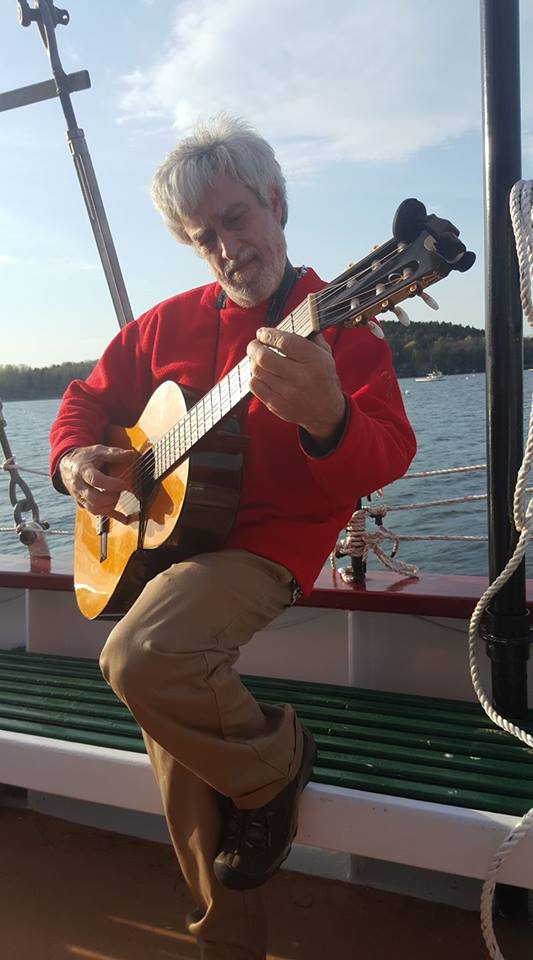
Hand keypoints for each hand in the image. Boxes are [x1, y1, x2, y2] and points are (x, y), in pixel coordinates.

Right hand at [59, 444, 136, 517]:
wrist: (67, 466)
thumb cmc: (85, 458)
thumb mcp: (98, 451)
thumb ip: (114, 453)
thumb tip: (131, 454)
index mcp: (83, 471)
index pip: (95, 480)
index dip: (111, 484)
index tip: (123, 483)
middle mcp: (79, 486)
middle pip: (94, 499)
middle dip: (111, 497)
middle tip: (119, 489)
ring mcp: (80, 497)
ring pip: (94, 509)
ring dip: (110, 505)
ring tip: (117, 495)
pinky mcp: (84, 504)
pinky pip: (97, 514)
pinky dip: (112, 516)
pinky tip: (125, 518)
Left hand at [247, 328, 345, 442]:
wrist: (326, 412)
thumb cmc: (324, 379)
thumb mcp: (325, 356)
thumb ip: (311, 338)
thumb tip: (294, 323)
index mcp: (314, 361)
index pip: (284, 342)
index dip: (268, 334)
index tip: (262, 332)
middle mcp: (300, 377)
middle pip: (265, 357)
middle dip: (254, 347)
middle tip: (254, 344)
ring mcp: (287, 393)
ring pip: (257, 371)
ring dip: (253, 361)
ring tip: (256, 357)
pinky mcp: (277, 405)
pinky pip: (255, 386)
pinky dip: (254, 377)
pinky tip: (260, 373)